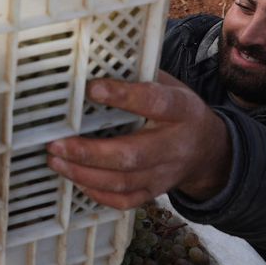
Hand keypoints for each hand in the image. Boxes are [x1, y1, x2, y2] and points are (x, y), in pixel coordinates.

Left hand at [46, 72, 230, 208]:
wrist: (209, 150)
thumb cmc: (178, 110)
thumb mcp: (169, 85)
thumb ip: (138, 77)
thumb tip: (95, 64)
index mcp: (181, 110)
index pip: (155, 103)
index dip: (124, 96)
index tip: (92, 89)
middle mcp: (175, 145)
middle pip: (132, 155)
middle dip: (89, 152)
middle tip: (56, 144)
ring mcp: (165, 174)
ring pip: (123, 182)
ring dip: (84, 174)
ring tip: (56, 160)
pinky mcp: (155, 192)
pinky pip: (125, 200)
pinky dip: (98, 194)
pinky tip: (76, 179)